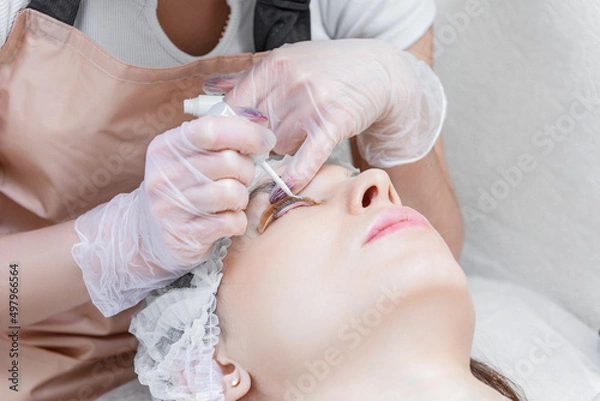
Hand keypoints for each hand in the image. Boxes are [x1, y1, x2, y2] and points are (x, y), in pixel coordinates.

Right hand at [72, 113, 274, 315]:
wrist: (146, 234)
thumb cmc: (181, 189)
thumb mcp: (187, 156)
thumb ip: (219, 138)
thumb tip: (260, 126)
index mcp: (166, 147)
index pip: (211, 130)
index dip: (246, 133)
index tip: (265, 140)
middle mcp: (164, 175)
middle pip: (229, 162)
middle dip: (247, 170)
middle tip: (242, 178)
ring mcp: (172, 207)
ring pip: (232, 193)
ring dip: (242, 198)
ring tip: (232, 201)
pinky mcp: (184, 235)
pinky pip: (231, 222)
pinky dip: (237, 221)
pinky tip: (225, 220)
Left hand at [203, 39, 445, 191]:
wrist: (377, 71)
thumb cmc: (330, 67)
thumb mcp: (288, 61)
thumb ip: (249, 77)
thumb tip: (210, 88)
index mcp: (273, 65)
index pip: (235, 106)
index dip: (229, 130)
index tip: (228, 144)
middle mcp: (289, 81)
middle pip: (255, 130)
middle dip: (258, 143)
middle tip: (263, 148)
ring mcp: (311, 103)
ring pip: (279, 145)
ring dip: (284, 150)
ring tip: (297, 140)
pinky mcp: (333, 123)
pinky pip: (307, 156)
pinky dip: (296, 174)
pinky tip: (284, 189)